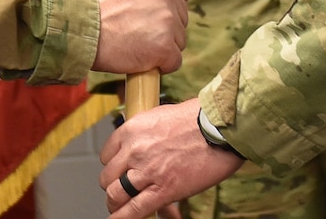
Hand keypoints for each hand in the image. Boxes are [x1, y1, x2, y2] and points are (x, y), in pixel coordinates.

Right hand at [90, 0, 192, 74]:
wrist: (79, 26)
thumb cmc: (92, 3)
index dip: (171, 5)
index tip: (158, 15)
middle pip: (181, 17)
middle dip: (165, 27)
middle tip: (138, 32)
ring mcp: (168, 19)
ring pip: (178, 40)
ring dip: (162, 46)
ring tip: (134, 45)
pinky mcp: (165, 46)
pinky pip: (173, 61)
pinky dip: (160, 65)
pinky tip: (141, 61)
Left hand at [100, 100, 242, 217]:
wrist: (219, 128)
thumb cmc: (197, 118)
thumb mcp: (161, 116)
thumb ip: (146, 133)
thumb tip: (143, 145)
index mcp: (132, 129)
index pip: (107, 154)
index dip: (113, 165)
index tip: (120, 170)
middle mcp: (134, 150)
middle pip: (108, 176)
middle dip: (114, 184)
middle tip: (123, 188)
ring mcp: (147, 171)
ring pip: (115, 195)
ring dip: (117, 203)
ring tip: (122, 206)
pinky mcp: (163, 190)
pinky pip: (134, 210)